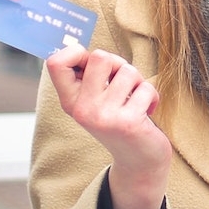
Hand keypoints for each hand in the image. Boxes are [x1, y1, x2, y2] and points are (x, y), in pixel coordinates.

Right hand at [45, 44, 171, 208]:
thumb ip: (88, 76)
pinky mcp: (128, 122)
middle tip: (122, 83)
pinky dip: (152, 97)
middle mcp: (82, 109)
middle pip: (100, 56)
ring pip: (128, 71)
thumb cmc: (120, 120)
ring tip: (134, 101)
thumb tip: (75, 46)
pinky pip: (146, 88)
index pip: (55, 62)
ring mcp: (104, 116)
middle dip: (118, 64)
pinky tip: (146, 113)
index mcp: (70, 101)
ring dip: (138, 83)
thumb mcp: (95, 100)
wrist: (139, 162)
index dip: (77, 52)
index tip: (91, 64)